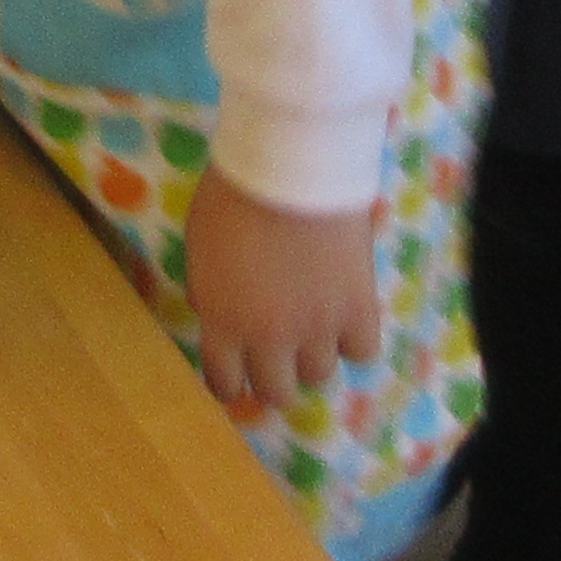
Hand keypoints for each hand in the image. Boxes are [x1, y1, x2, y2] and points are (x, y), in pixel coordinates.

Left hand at [181, 175, 382, 417]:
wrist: (290, 166)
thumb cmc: (232, 195)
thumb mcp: (198, 245)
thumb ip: (207, 290)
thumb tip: (214, 313)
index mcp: (222, 322)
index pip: (224, 383)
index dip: (229, 384)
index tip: (234, 378)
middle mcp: (270, 339)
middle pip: (277, 393)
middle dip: (273, 377)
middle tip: (276, 355)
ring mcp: (318, 329)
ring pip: (319, 377)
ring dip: (312, 357)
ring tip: (312, 327)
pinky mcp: (359, 312)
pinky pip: (361, 352)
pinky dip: (353, 340)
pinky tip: (345, 317)